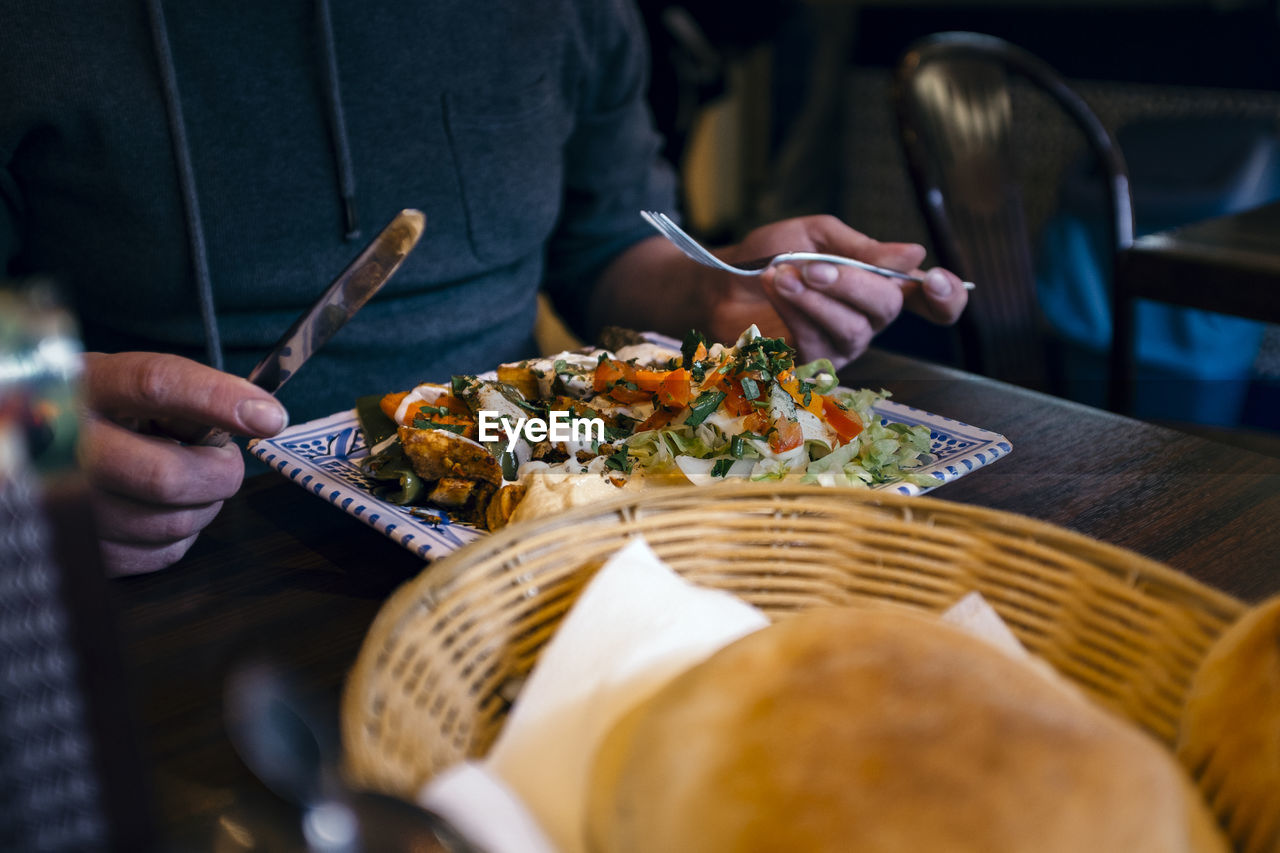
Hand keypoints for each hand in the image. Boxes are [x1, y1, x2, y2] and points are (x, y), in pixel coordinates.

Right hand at [79, 352, 288, 575]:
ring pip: (173, 522)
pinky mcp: (86, 551)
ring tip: (185, 479)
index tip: (269, 416)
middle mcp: (64, 447)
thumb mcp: (136, 385)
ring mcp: (69, 506)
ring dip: (203, 503)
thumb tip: (261, 416)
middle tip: (223, 460)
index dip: (217, 399)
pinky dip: (182, 532)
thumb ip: (192, 393)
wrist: (45, 451)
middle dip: (219, 471)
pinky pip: (164, 553)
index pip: (154, 385)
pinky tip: (162, 507)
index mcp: (85, 386)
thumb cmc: (109, 413)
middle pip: (167, 477)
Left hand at [703, 215, 967, 368]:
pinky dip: (795, 313)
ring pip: (850, 330)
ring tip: (780, 275)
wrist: (717, 281)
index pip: (930, 302)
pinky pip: (815, 344)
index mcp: (879, 285)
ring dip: (815, 299)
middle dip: (851, 284)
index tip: (934, 282)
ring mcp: (839, 347)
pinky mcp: (807, 366)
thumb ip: (861, 247)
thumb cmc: (770, 255)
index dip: (944, 298)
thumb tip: (915, 254)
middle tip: (812, 266)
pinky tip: (774, 289)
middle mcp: (867, 320)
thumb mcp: (816, 235)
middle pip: (886, 309)